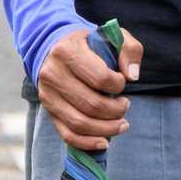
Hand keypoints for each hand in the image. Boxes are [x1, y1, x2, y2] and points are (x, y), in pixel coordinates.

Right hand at [36, 27, 144, 150]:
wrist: (55, 49)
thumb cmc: (89, 44)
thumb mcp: (111, 37)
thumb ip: (129, 50)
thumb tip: (132, 76)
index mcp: (66, 51)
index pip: (100, 78)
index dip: (118, 85)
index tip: (123, 82)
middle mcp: (52, 74)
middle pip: (91, 104)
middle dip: (116, 111)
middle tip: (126, 105)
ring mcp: (47, 95)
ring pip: (79, 123)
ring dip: (106, 129)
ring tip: (122, 124)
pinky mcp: (48, 111)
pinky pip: (68, 134)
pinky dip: (88, 142)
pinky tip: (105, 141)